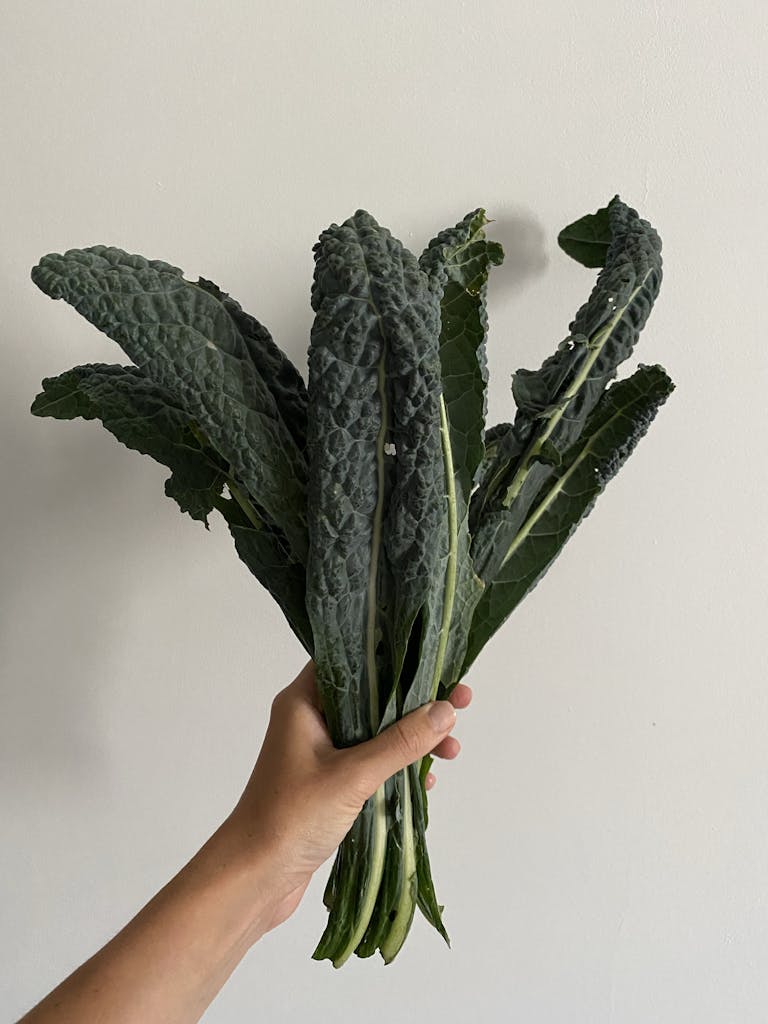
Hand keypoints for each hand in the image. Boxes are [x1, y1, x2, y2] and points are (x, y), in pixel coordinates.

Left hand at [221, 660, 471, 932]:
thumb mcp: (352, 775)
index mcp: (304, 702)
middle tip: (460, 699)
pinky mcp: (329, 784)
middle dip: (416, 702)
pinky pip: (371, 764)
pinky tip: (427, 779)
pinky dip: (399, 767)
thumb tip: (445, 710)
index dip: (393, 655)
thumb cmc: (290, 818)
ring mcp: (320, 754)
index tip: (434, 658)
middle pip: (372, 697)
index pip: (351, 659)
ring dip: (412, 739)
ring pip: (376, 733)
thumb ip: (400, 742)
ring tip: (452, 748)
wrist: (253, 878)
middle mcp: (311, 721)